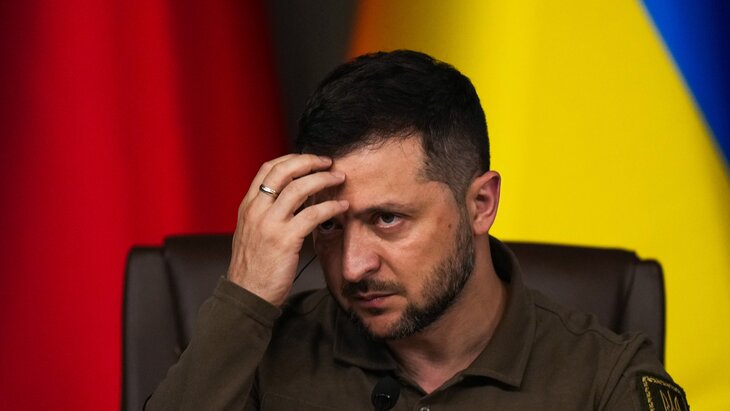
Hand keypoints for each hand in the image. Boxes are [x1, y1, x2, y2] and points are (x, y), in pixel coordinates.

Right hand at [226, 154, 347, 305]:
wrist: (246, 295)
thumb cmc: (254, 268)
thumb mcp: (252, 233)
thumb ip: (267, 213)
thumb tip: (293, 196)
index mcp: (248, 206)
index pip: (268, 169)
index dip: (292, 159)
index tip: (311, 160)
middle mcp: (256, 210)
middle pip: (283, 171)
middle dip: (309, 162)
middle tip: (328, 163)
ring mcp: (269, 224)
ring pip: (299, 188)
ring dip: (323, 179)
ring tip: (339, 179)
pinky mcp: (285, 240)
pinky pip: (312, 214)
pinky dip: (330, 206)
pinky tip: (342, 207)